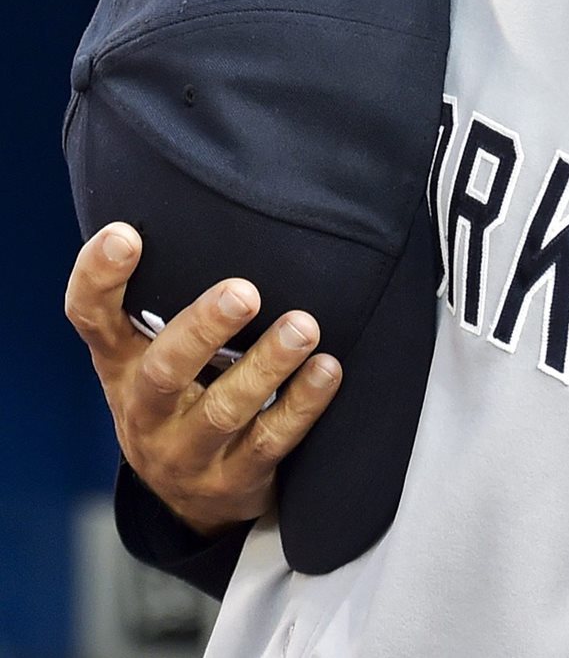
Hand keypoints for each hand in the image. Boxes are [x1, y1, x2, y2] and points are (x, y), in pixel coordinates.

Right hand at [64, 222, 342, 536]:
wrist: (194, 501)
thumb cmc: (182, 401)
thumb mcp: (155, 358)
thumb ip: (170, 305)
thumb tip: (219, 214)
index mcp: (120, 367)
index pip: (91, 320)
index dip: (98, 279)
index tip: (125, 234)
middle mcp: (144, 411)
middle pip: (163, 371)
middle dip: (203, 330)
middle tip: (244, 291)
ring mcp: (186, 452)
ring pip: (226, 410)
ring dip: (268, 365)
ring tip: (304, 328)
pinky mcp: (233, 481)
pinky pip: (271, 441)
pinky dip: (303, 404)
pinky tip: (328, 370)